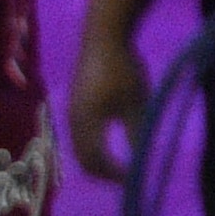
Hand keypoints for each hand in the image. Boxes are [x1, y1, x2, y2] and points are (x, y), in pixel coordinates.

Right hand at [63, 23, 151, 183]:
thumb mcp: (136, 103)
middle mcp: (73, 122)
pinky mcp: (76, 103)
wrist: (103, 36)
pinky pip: (81, 135)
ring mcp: (72, 112)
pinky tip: (111, 139)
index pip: (95, 161)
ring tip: (120, 161)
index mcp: (86, 124)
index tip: (134, 178)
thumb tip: (142, 162)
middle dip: (103, 171)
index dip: (114, 174)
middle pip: (83, 158)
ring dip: (98, 158)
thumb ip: (136, 134)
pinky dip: (94, 145)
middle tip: (126, 176)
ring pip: (81, 147)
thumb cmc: (122, 69)